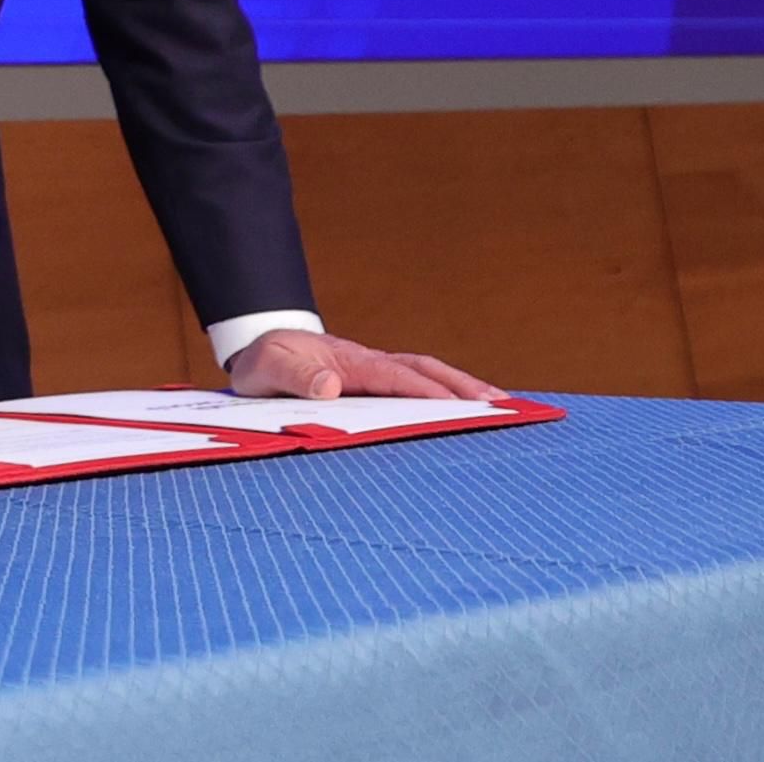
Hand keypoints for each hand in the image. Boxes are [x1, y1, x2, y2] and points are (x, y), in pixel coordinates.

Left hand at [223, 326, 508, 405]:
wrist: (259, 353)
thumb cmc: (264, 362)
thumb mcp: (267, 367)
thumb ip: (294, 376)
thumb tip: (329, 387)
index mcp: (347, 361)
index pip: (393, 376)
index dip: (424, 390)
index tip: (455, 405)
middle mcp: (369, 363)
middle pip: (424, 370)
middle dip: (462, 385)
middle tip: (503, 404)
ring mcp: (375, 372)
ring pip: (426, 376)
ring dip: (463, 389)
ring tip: (502, 407)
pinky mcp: (375, 384)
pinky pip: (416, 387)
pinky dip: (446, 395)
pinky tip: (468, 411)